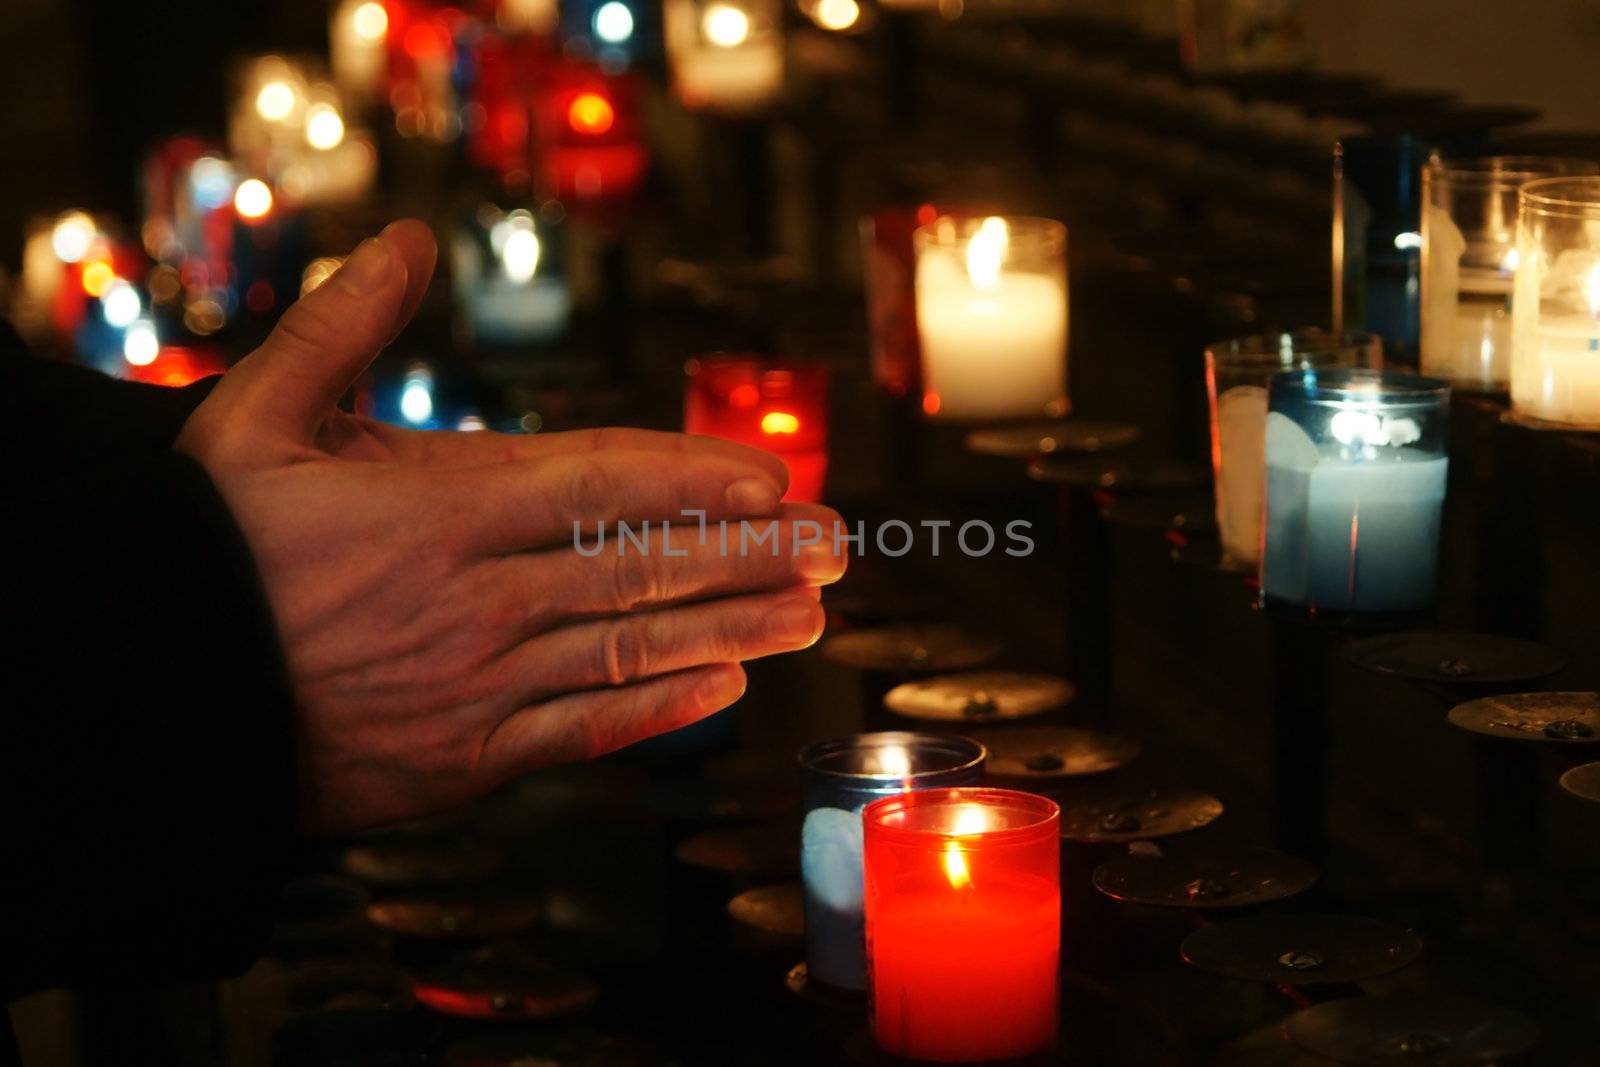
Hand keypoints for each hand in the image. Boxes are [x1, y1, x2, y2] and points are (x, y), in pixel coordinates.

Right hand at [177, 221, 846, 833]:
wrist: (148, 696)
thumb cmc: (204, 552)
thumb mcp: (252, 418)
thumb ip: (341, 329)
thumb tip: (406, 242)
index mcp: (439, 510)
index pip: (602, 484)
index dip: (697, 478)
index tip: (773, 477)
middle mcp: (479, 599)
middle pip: (643, 568)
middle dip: (749, 552)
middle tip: (835, 543)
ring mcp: (478, 686)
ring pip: (631, 651)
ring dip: (732, 628)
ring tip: (811, 615)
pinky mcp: (464, 760)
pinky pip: (582, 734)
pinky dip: (656, 713)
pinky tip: (721, 693)